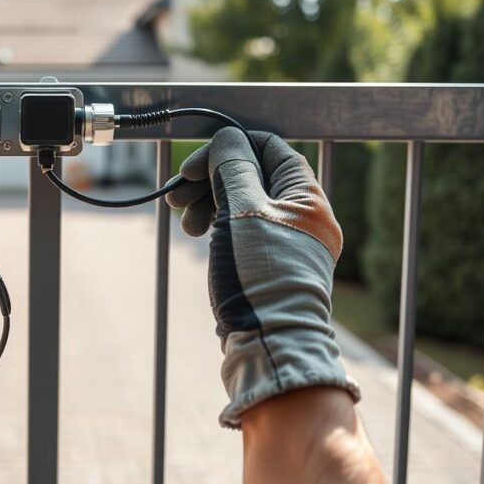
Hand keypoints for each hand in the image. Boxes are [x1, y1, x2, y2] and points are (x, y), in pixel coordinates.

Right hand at [167, 129, 358, 427]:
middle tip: (177, 194)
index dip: (227, 149)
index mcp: (306, 198)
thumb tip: (227, 137)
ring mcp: (287, 243)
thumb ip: (232, 167)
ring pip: (242, 205)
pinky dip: (218, 227)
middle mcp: (302, 217)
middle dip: (210, 180)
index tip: (192, 164)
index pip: (268, 149)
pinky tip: (198, 235)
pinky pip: (241, 231)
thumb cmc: (259, 276)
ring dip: (208, 204)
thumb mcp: (242, 211)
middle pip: (251, 177)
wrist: (269, 346)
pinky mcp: (269, 266)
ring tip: (185, 223)